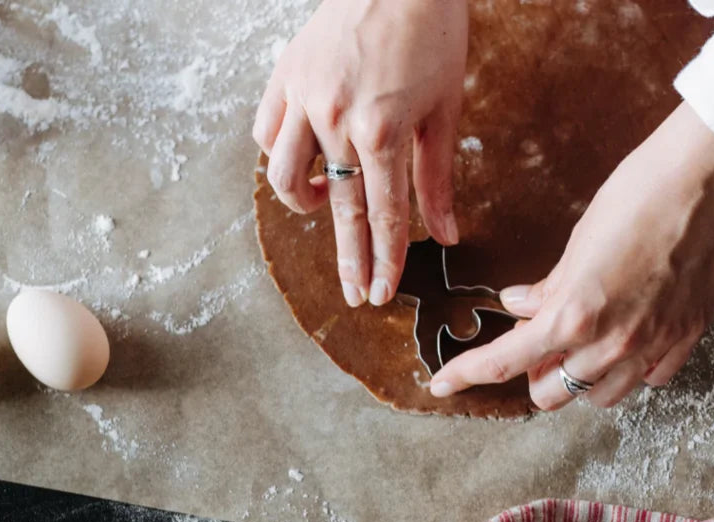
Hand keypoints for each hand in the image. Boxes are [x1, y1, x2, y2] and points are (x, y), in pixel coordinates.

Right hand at [253, 0, 467, 307]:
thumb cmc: (432, 33)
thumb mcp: (445, 111)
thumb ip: (438, 180)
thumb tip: (447, 235)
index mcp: (381, 129)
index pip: (382, 215)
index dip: (385, 261)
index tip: (382, 294)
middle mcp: (336, 118)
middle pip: (341, 211)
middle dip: (350, 260)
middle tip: (355, 295)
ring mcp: (304, 97)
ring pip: (285, 176)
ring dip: (308, 205)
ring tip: (328, 208)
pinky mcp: (284, 76)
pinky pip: (267, 134)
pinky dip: (281, 157)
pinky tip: (306, 163)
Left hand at [428, 103, 713, 407]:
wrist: (704, 178)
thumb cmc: (638, 196)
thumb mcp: (577, 242)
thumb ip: (548, 288)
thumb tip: (520, 306)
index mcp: (572, 316)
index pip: (504, 362)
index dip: (467, 375)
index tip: (444, 384)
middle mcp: (610, 344)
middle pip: (550, 395)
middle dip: (536, 374)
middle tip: (539, 343)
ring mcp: (651, 348)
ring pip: (598, 397)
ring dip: (581, 377)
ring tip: (584, 343)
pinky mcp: (684, 340)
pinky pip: (648, 380)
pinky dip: (632, 369)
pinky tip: (630, 339)